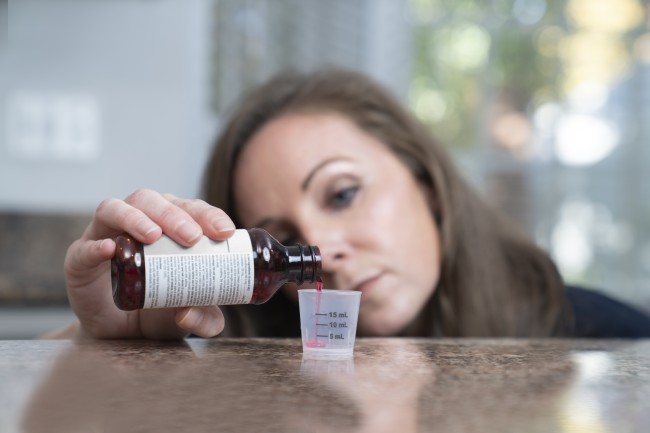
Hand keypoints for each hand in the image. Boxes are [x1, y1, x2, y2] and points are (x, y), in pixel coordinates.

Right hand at [64, 188, 235, 339]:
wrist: (118, 333)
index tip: (225, 231)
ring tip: (152, 235)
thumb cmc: (158, 310)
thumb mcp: (190, 315)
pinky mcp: (80, 259)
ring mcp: (106, 236)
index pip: (191, 210)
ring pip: (116, 209)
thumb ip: (204, 318)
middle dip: (175, 215)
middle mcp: (139, 222)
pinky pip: (84, 247)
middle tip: (191, 237)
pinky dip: (96, 246)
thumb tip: (191, 312)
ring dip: (136, 218)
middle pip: (155, 202)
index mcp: (171, 226)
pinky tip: (109, 250)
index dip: (208, 215)